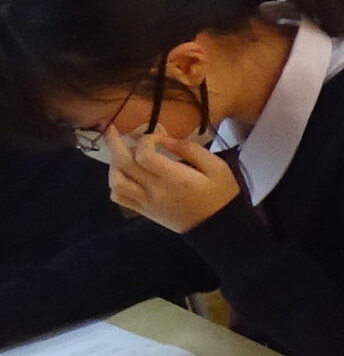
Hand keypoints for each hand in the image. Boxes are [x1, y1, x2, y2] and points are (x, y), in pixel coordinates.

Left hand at [102, 126, 240, 232]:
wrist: (217, 226)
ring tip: (121, 155)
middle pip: (124, 164)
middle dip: (114, 143)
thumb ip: (191, 150)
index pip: (145, 155)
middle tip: (112, 129)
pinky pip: (119, 197)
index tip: (158, 135)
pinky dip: (115, 183)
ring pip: (116, 181)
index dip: (145, 140)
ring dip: (113, 165)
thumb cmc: (220, 193)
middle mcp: (155, 190)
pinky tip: (124, 175)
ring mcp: (146, 202)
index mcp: (175, 178)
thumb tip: (165, 139)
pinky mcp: (143, 211)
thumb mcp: (216, 166)